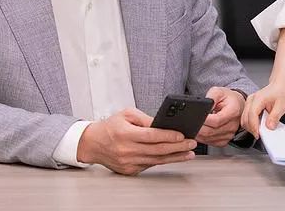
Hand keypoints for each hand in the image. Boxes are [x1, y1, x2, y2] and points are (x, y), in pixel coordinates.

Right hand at [76, 107, 197, 174]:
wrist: (93, 144)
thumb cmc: (111, 126)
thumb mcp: (127, 114)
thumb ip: (146, 119)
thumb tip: (164, 124)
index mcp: (125, 134)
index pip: (151, 136)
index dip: (168, 136)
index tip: (182, 135)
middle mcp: (127, 150)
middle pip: (157, 150)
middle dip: (178, 147)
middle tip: (192, 143)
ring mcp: (128, 162)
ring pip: (156, 160)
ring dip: (175, 157)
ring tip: (189, 153)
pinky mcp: (130, 170)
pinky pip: (150, 165)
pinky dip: (163, 160)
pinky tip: (174, 157)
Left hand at [196, 87, 243, 146]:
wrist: (237, 105)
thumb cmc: (228, 98)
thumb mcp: (219, 91)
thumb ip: (211, 97)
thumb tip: (203, 107)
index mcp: (233, 111)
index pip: (216, 120)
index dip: (204, 120)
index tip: (195, 117)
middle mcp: (233, 125)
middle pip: (211, 131)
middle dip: (198, 128)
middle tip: (189, 123)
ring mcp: (229, 134)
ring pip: (209, 138)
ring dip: (199, 134)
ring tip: (193, 127)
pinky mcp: (225, 140)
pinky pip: (211, 142)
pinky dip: (202, 139)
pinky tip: (200, 132)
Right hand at [240, 78, 284, 137]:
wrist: (281, 84)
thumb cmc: (281, 91)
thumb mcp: (282, 105)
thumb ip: (274, 117)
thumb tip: (269, 127)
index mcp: (259, 99)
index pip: (252, 115)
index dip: (254, 127)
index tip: (259, 135)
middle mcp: (251, 100)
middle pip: (245, 118)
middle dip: (251, 128)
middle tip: (260, 135)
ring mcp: (249, 102)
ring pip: (244, 118)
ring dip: (250, 126)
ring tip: (260, 131)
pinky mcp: (250, 105)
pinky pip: (246, 117)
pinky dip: (250, 123)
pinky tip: (258, 126)